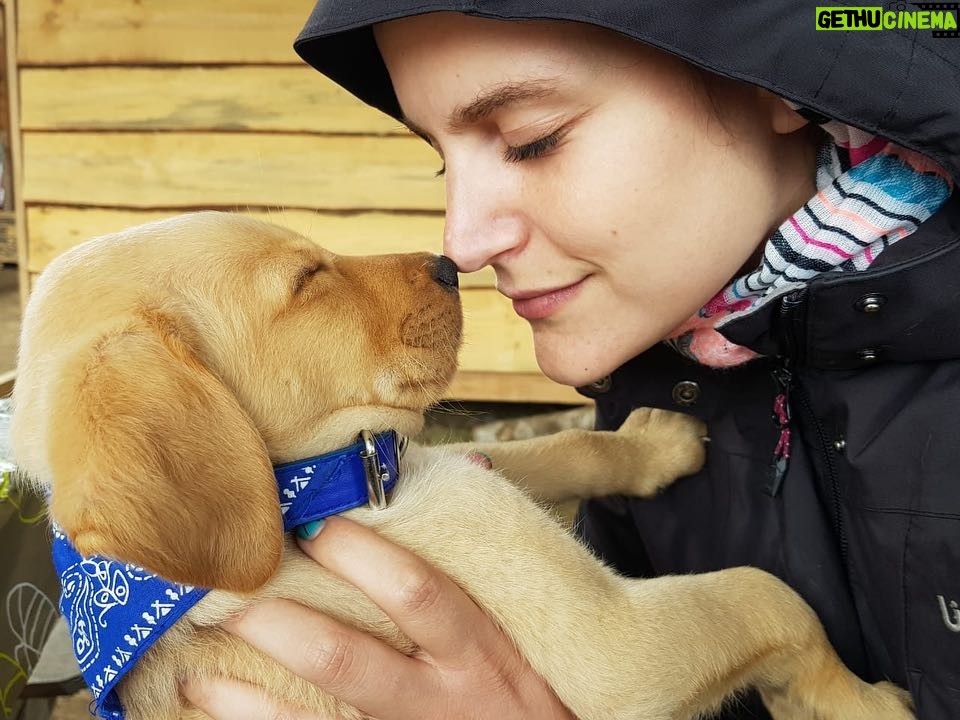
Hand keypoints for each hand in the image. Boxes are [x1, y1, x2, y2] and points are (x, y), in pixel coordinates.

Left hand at [181, 516, 574, 719]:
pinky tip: (213, 703)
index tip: (314, 522)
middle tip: (233, 585)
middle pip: (348, 660)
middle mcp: (440, 696)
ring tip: (198, 657)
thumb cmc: (540, 673)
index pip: (418, 595)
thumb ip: (492, 548)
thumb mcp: (527, 617)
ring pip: (317, 719)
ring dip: (248, 693)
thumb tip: (471, 464)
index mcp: (478, 647)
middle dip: (283, 622)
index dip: (364, 558)